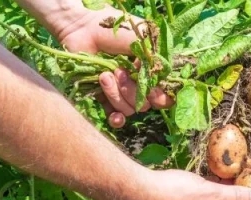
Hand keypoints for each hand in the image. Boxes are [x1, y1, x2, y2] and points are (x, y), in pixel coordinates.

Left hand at [55, 5, 172, 127]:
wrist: (84, 28)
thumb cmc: (116, 30)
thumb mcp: (143, 40)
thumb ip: (156, 62)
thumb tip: (159, 84)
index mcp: (153, 72)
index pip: (166, 96)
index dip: (161, 98)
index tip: (152, 90)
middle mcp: (140, 85)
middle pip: (146, 105)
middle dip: (132, 91)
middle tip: (119, 72)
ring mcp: (123, 92)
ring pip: (129, 110)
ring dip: (116, 95)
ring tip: (104, 75)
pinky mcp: (105, 97)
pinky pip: (116, 117)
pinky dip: (116, 119)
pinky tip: (114, 116)